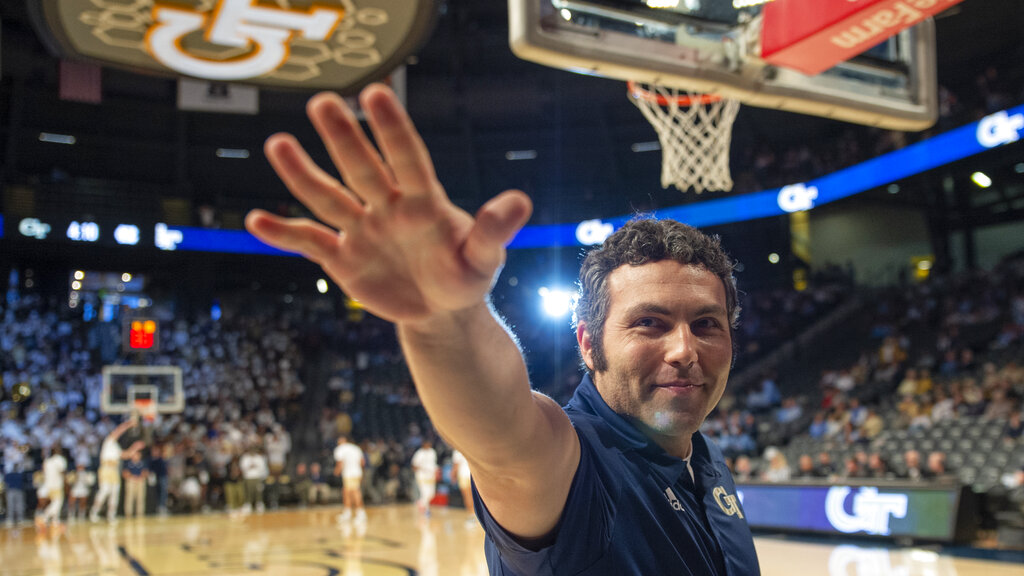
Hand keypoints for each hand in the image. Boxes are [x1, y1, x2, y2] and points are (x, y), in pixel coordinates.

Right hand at [246, 84, 531, 323]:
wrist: (441, 310)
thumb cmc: (467, 276)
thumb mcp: (484, 258)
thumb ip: (494, 231)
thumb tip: (521, 202)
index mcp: (422, 201)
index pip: (407, 158)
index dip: (392, 129)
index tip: (375, 94)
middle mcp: (386, 206)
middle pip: (362, 168)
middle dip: (344, 138)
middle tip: (324, 101)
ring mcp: (361, 230)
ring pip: (328, 197)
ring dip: (302, 175)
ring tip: (279, 144)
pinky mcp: (342, 259)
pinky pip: (309, 242)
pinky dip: (283, 234)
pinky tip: (256, 221)